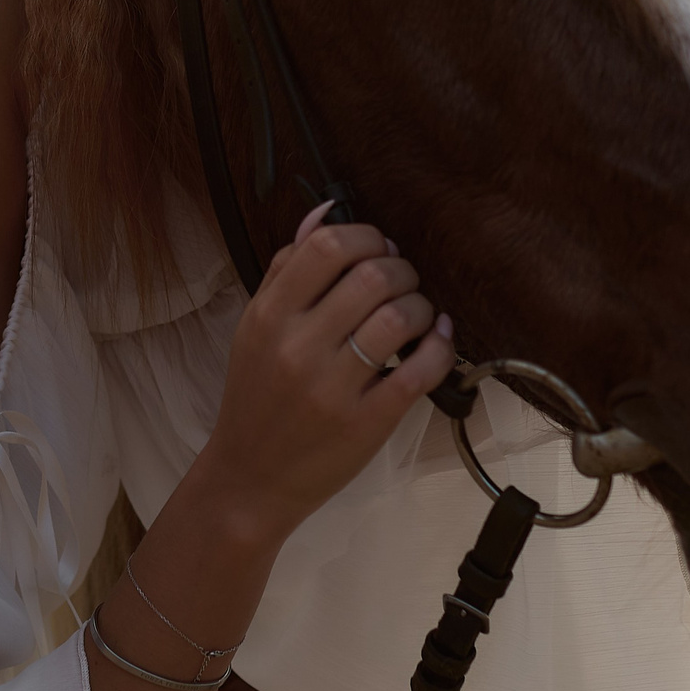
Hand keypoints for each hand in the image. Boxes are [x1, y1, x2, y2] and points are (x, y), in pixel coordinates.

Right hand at [189, 204, 455, 541]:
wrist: (250, 477)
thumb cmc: (257, 398)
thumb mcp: (255, 328)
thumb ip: (286, 270)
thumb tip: (324, 213)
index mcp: (268, 317)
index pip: (326, 246)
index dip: (366, 234)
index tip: (377, 247)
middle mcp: (298, 348)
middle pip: (372, 275)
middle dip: (401, 268)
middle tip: (402, 281)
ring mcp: (333, 388)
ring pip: (399, 317)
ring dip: (421, 306)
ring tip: (417, 314)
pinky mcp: (366, 423)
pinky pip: (419, 371)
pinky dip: (439, 347)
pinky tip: (437, 339)